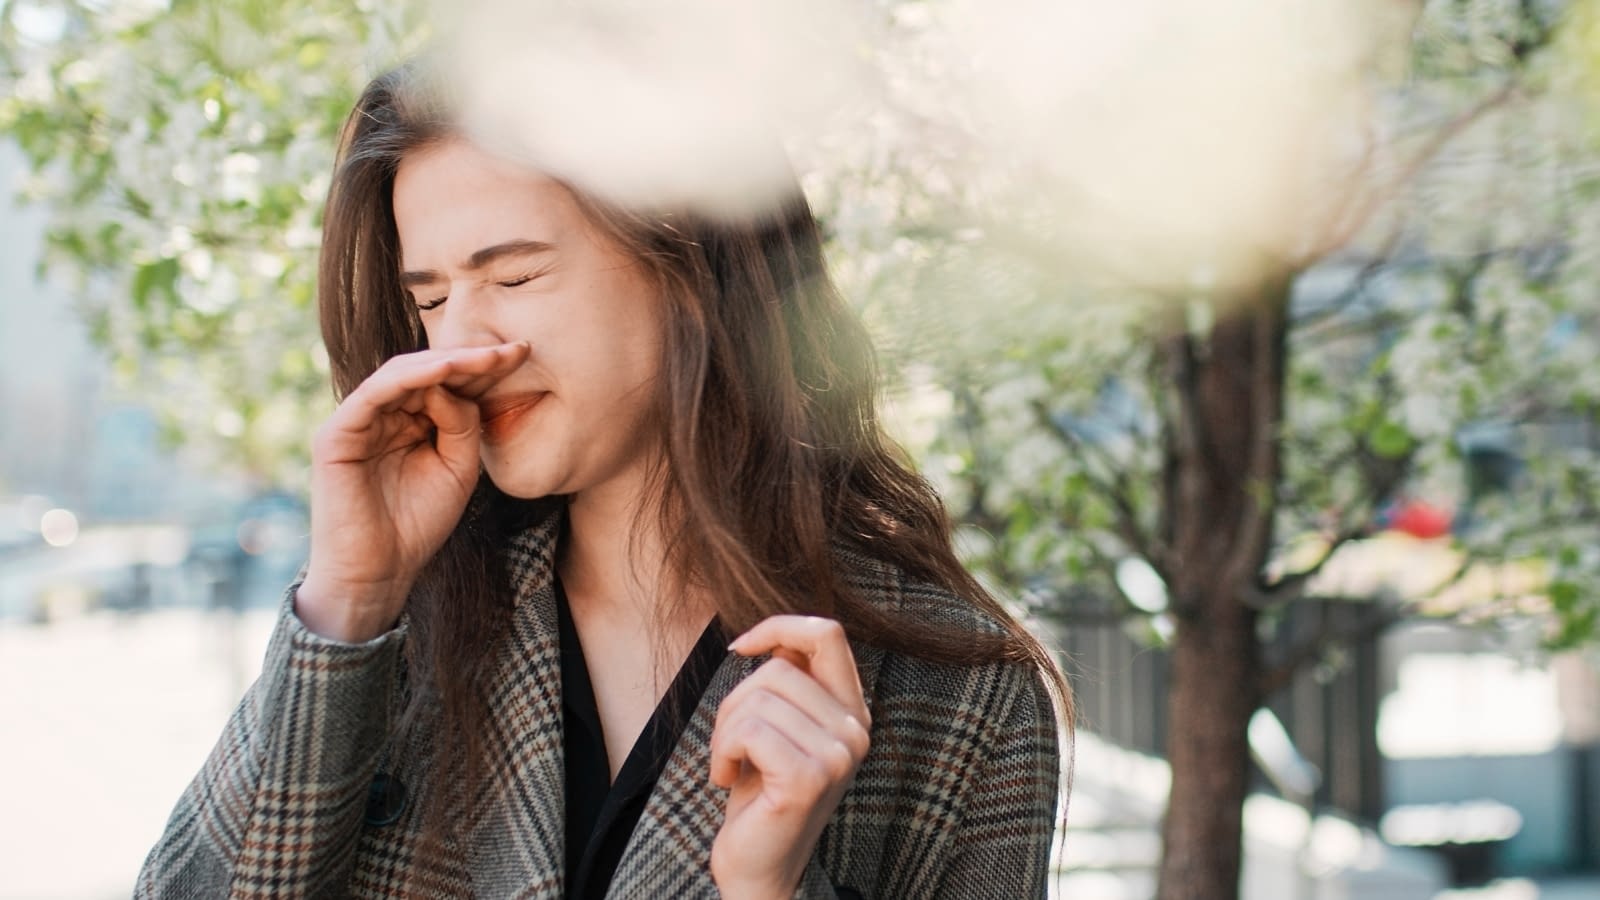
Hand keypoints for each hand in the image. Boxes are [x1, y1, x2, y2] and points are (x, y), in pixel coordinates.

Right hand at [296, 342, 529, 641]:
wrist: (380, 573)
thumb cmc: (418, 524)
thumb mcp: (458, 468)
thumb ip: (462, 424)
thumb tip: (458, 386)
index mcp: (411, 423)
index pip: (448, 384)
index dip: (485, 369)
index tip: (525, 355)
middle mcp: (384, 416)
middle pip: (429, 372)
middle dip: (473, 360)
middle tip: (515, 350)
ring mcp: (358, 422)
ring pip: (403, 374)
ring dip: (448, 363)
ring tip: (487, 358)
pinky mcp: (337, 434)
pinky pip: (375, 393)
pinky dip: (411, 378)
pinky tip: (446, 370)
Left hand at [710, 616, 870, 899]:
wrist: (758, 866)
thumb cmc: (760, 792)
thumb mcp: (777, 726)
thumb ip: (788, 682)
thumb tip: (772, 635)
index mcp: (852, 710)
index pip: (827, 632)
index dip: (778, 626)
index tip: (741, 648)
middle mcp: (856, 730)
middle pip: (778, 668)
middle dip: (735, 701)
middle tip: (730, 744)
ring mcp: (839, 754)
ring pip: (757, 698)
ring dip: (724, 732)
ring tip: (730, 763)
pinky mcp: (810, 778)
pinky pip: (748, 730)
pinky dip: (722, 751)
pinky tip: (726, 778)